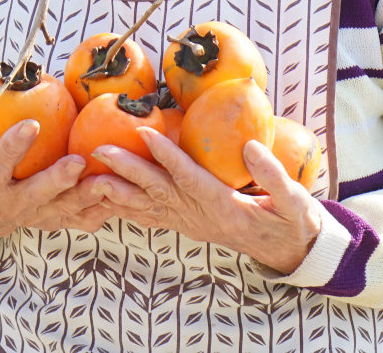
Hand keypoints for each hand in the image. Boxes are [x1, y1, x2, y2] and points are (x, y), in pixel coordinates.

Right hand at [0, 119, 115, 255]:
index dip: (13, 146)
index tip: (30, 124)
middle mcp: (13, 206)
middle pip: (38, 194)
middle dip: (58, 179)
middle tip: (77, 162)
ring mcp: (36, 217)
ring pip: (64, 209)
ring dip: (87, 197)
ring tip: (107, 181)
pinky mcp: (53, 222)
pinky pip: (78, 220)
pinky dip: (99, 212)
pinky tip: (117, 198)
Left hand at [92, 129, 323, 273]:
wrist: (287, 250)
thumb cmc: (292, 220)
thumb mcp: (293, 200)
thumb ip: (273, 174)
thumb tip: (250, 146)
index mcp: (223, 205)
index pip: (189, 177)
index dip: (166, 155)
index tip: (143, 132)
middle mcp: (199, 215)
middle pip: (158, 190)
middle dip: (127, 169)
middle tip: (100, 150)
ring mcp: (190, 222)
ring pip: (147, 205)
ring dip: (117, 191)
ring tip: (89, 175)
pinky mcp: (186, 224)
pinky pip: (150, 217)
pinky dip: (125, 208)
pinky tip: (104, 199)